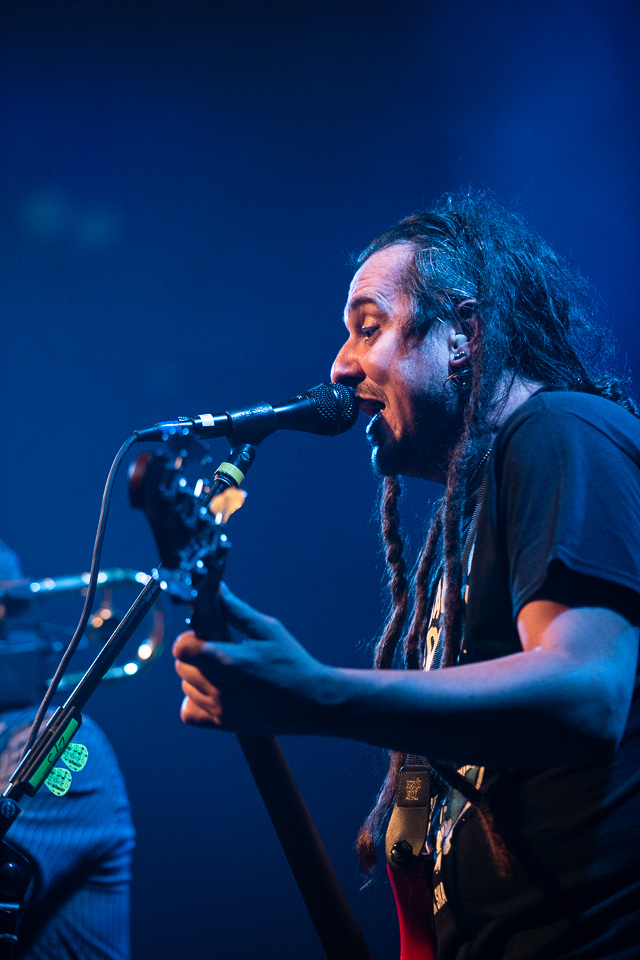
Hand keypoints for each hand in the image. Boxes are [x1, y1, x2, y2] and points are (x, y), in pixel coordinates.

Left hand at [173, 582, 328, 735]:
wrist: (312, 701)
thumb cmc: (292, 662)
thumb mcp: (268, 630)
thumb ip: (236, 611)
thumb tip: (216, 590)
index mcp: (227, 660)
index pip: (182, 648)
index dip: (189, 639)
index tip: (203, 636)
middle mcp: (219, 686)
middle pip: (182, 666)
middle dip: (195, 655)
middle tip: (217, 651)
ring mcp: (220, 708)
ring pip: (186, 687)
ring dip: (197, 677)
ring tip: (222, 672)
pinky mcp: (223, 724)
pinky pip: (188, 713)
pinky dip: (195, 702)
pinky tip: (214, 693)